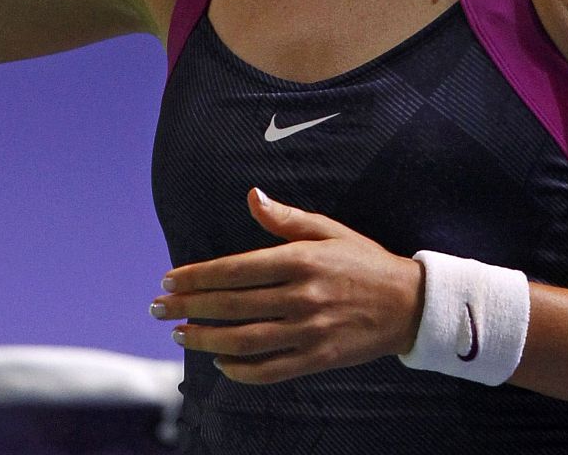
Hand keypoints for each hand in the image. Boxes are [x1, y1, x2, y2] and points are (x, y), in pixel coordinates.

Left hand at [150, 188, 424, 383]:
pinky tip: (221, 362)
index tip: (169, 280)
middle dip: (188, 306)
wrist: (410, 305)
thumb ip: (286, 218)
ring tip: (179, 335)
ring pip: (244, 340)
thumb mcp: (328, 230)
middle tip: (157, 308)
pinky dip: (241, 370)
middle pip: (231, 304)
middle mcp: (301, 296)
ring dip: (205, 339)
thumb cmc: (364, 262)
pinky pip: (271, 370)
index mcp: (300, 260)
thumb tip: (252, 197)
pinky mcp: (318, 358)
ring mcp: (310, 330)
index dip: (196, 276)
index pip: (235, 269)